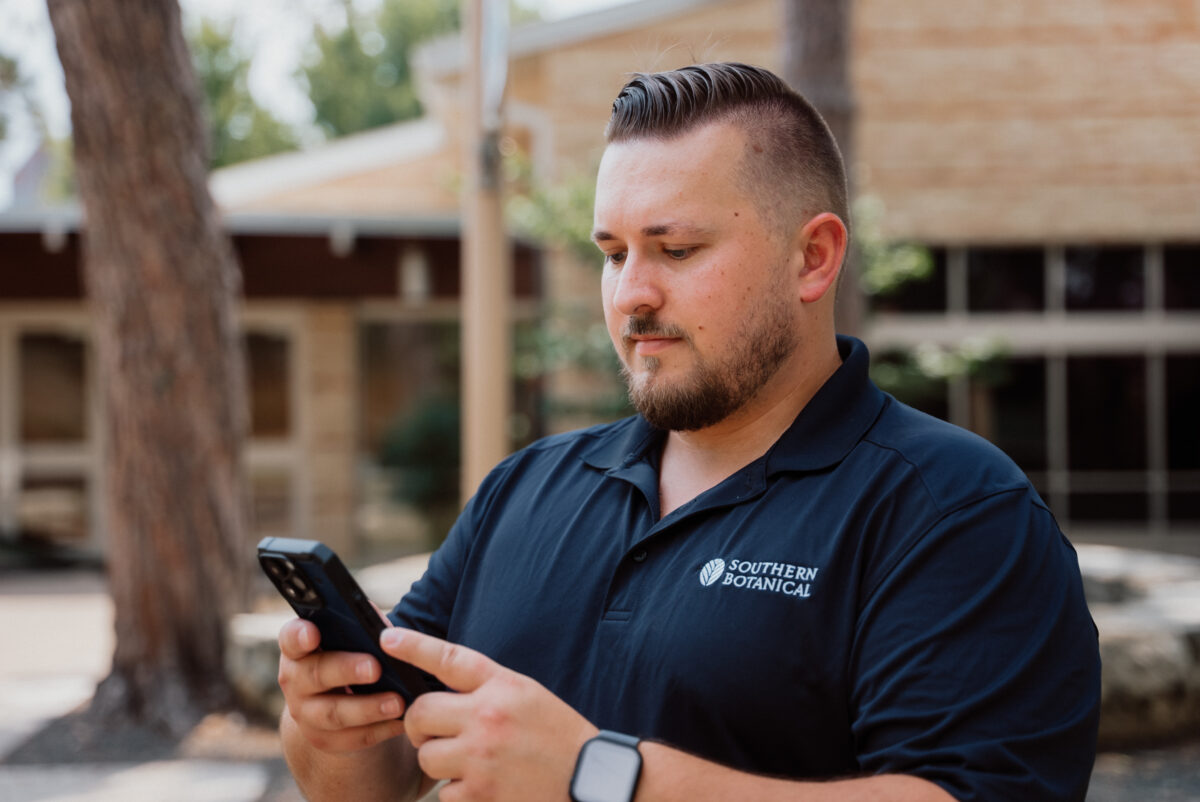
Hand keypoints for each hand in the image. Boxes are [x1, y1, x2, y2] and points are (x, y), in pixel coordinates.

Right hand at [277, 618, 408, 753]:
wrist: (335, 699)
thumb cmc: (349, 655)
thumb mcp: (350, 638)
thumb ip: (362, 628)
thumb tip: (388, 632)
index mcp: (298, 648)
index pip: (291, 638)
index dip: (299, 636)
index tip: (313, 634)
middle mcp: (295, 680)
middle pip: (315, 675)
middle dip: (346, 670)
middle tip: (375, 668)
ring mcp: (306, 714)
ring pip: (334, 713)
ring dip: (367, 708)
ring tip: (397, 702)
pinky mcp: (324, 739)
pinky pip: (353, 737)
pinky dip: (380, 729)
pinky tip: (401, 721)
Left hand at [381, 627, 598, 801]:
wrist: (590, 780)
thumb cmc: (556, 735)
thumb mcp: (526, 694)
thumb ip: (485, 689)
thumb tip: (438, 691)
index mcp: (503, 686)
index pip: (449, 659)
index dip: (414, 646)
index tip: (388, 638)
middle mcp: (488, 717)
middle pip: (421, 714)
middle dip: (419, 725)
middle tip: (434, 731)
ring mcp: (482, 757)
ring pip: (427, 756)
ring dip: (440, 762)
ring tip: (471, 762)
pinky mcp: (480, 794)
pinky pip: (444, 793)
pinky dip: (458, 792)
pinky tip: (485, 786)